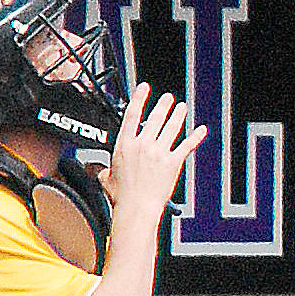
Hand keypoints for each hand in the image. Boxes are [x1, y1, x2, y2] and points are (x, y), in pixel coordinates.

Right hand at [102, 84, 205, 217]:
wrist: (137, 207)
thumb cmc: (122, 196)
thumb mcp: (105, 178)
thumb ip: (100, 169)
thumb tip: (93, 167)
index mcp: (125, 144)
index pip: (132, 115)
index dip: (139, 98)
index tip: (144, 88)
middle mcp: (144, 145)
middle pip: (155, 118)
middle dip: (163, 105)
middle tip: (168, 97)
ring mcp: (160, 152)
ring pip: (172, 128)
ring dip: (178, 115)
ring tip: (182, 107)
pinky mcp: (173, 162)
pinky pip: (187, 146)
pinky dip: (196, 137)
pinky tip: (201, 130)